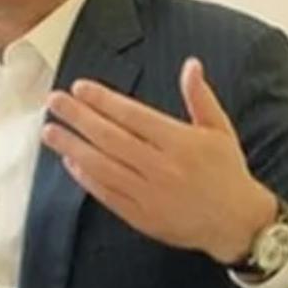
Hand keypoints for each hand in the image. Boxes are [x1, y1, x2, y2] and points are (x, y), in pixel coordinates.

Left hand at [41, 57, 276, 263]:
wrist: (237, 223)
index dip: (103, 100)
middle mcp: (162, 167)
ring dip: (72, 147)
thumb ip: (200, 97)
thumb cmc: (227, 171)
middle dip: (78, 117)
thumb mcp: (219, 130)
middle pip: (110, 138)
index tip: (80, 87)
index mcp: (180, 142)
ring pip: (102, 166)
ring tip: (50, 130)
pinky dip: (87, 178)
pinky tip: (70, 162)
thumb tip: (191, 64)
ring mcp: (149, 194)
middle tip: (54, 101)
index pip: (132, 116)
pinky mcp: (141, 216)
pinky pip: (107, 194)